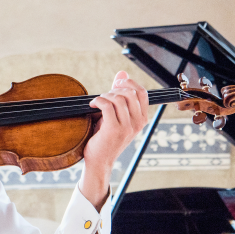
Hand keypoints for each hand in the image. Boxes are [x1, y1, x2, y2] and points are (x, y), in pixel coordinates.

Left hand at [79, 71, 148, 208]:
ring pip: (118, 99)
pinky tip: (92, 105)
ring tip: (97, 102)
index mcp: (141, 119)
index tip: (116, 82)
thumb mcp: (116, 115)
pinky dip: (98, 101)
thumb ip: (119, 94)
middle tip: (104, 95)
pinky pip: (107, 106)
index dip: (129, 83)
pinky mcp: (113, 130)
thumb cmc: (105, 137)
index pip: (142, 92)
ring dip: (105, 96)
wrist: (99, 160)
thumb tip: (122, 72)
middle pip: (130, 93)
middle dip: (114, 89)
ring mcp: (127, 127)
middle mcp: (137, 123)